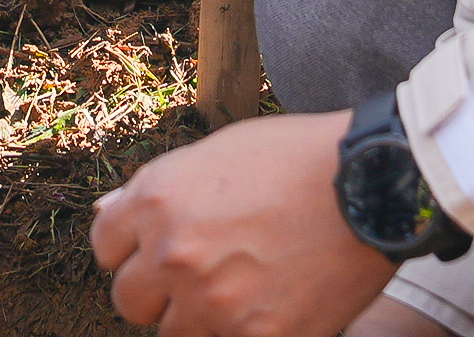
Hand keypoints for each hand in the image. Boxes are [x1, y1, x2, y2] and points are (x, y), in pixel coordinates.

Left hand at [94, 109, 396, 336]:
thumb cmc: (293, 158)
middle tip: (198, 275)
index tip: (157, 249)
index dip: (131, 249)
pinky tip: (265, 307)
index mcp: (157, 202)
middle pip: (130, 301)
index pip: (104, 248)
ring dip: (196, 319)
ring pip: (174, 335)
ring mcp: (215, 303)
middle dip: (158, 290)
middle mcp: (175, 255)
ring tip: (237, 290)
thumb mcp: (213, 154)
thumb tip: (110, 213)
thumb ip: (156, 190)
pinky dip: (240, 332)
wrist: (369, 185)